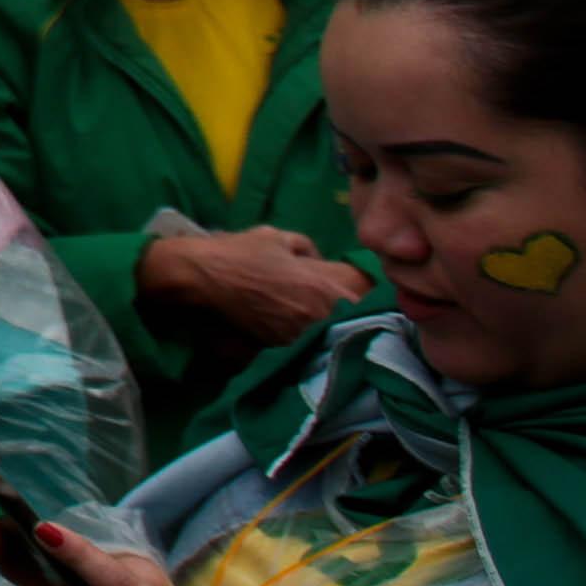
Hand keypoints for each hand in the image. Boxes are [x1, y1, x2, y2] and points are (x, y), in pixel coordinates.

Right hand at [135, 224, 370, 345]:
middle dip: (364, 319)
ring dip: (340, 333)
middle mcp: (318, 317)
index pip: (371, 301)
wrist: (203, 278)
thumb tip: (320, 261)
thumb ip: (309, 249)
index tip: (381, 297)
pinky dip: (312, 340)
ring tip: (340, 326)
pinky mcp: (280, 348)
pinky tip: (309, 334)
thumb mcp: (279, 237)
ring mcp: (300, 337)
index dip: (380, 299)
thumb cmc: (242, 253)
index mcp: (325, 288)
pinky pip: (309, 346)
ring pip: (335, 340)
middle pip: (359, 327)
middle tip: (366, 314)